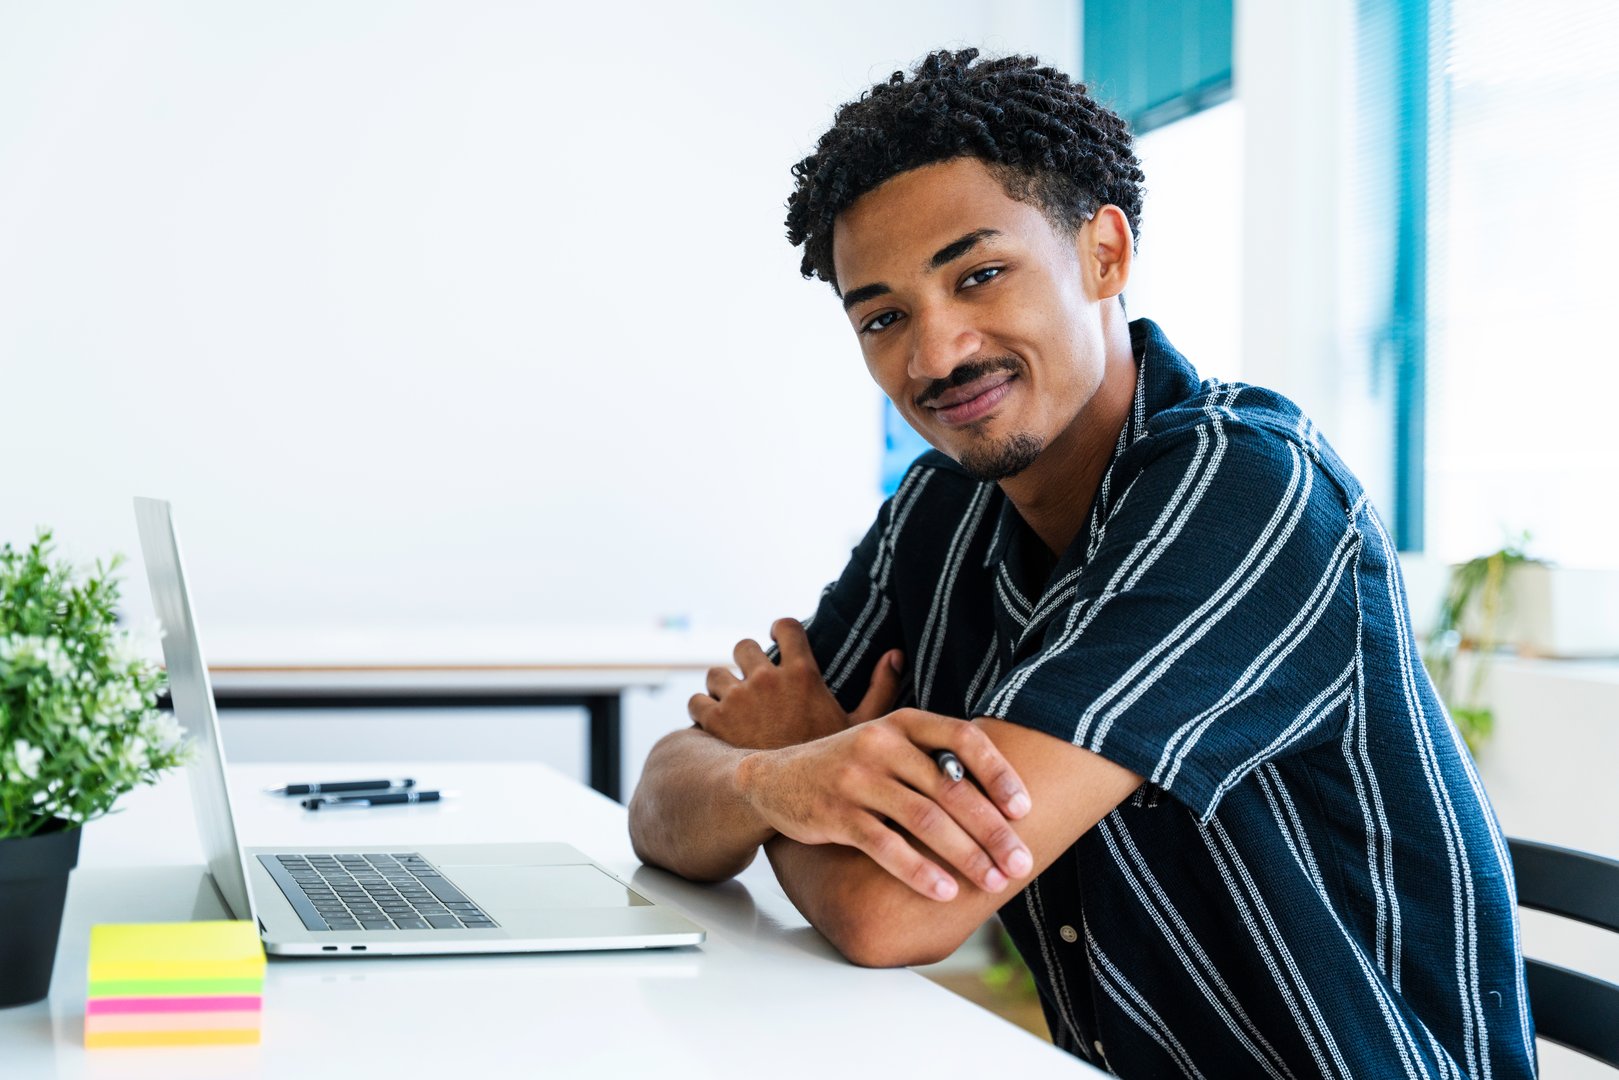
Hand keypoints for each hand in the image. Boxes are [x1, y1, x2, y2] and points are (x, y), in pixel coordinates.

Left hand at [689, 618, 903, 749]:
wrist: (792, 802)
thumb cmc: (830, 768)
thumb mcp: (859, 728)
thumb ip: (880, 689)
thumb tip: (895, 654)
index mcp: (802, 675)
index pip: (786, 627)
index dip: (780, 628)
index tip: (778, 635)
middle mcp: (766, 680)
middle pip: (743, 646)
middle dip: (745, 661)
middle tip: (752, 681)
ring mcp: (737, 699)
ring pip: (715, 674)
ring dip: (721, 686)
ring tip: (732, 705)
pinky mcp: (713, 721)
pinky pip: (695, 701)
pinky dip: (702, 710)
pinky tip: (714, 723)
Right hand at [736, 708, 1033, 899]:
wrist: (772, 779)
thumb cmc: (846, 762)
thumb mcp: (883, 734)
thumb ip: (933, 740)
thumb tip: (1000, 755)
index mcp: (902, 722)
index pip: (962, 738)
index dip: (999, 772)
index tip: (1025, 809)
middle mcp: (881, 743)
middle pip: (952, 788)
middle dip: (994, 830)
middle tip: (1022, 863)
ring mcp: (856, 778)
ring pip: (925, 820)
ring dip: (966, 855)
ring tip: (994, 882)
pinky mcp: (835, 814)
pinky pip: (885, 846)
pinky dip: (918, 871)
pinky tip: (944, 892)